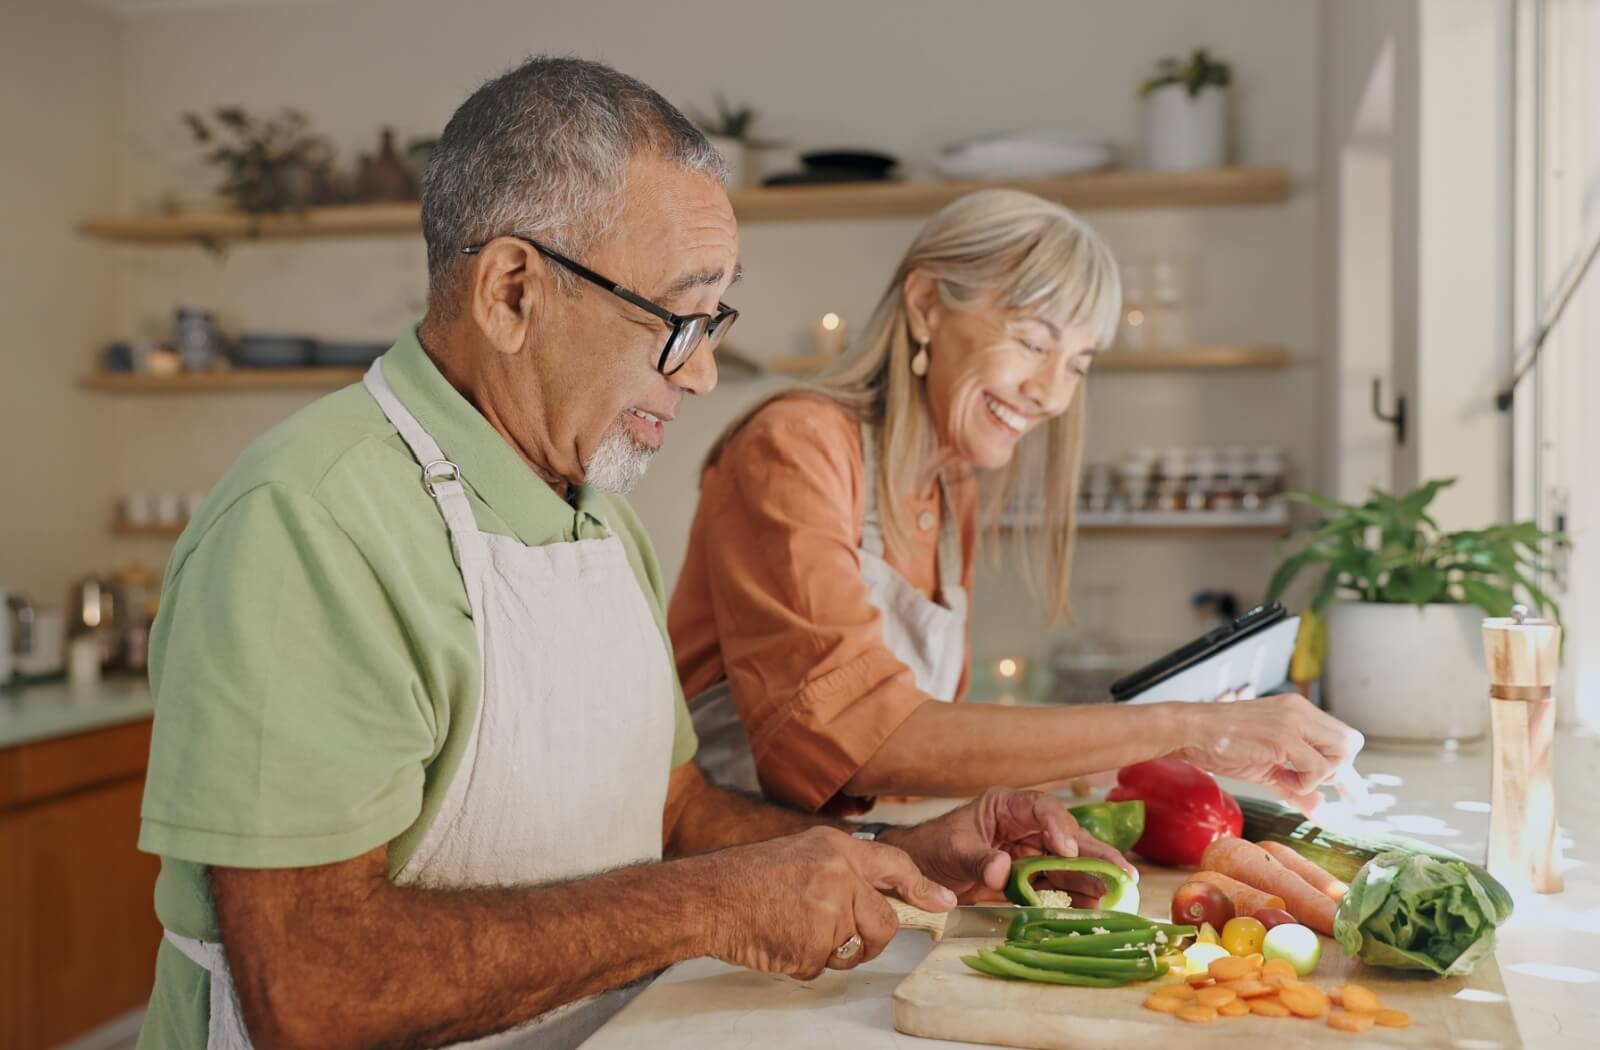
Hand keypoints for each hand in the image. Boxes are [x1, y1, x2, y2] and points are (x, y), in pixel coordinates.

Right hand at [706, 827, 954, 979]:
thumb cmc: (747, 878)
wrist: (709, 896)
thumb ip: (841, 871)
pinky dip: (802, 962)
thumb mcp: (801, 854)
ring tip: (792, 928)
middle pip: (883, 923)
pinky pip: (823, 966)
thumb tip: (875, 898)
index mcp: (836, 848)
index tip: (943, 903)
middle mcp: (839, 875)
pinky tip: (778, 939)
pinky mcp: (813, 944)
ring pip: (852, 949)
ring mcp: (828, 910)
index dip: (921, 887)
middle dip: (869, 940)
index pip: (894, 865)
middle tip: (839, 938)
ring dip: (828, 952)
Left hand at [883, 788, 1137, 904]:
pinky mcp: (1030, 875)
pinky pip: (1057, 883)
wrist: (922, 870)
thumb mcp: (953, 852)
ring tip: (1116, 893)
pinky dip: (1075, 895)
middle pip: (1066, 835)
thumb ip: (978, 860)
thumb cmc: (934, 848)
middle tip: (1122, 872)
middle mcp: (1025, 826)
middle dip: (1094, 853)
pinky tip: (1093, 906)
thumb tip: (1002, 871)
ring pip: (1068, 862)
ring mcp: (1030, 851)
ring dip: (1091, 877)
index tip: (1065, 849)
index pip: (1040, 808)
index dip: (1057, 827)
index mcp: (1006, 807)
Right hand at [1170, 693, 1364, 811]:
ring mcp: (1293, 721)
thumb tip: (1319, 810)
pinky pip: (1316, 768)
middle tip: (1310, 785)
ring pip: (1340, 754)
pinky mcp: (1283, 736)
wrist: (1191, 731)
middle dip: (1338, 772)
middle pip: (1350, 743)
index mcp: (1297, 712)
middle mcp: (1301, 711)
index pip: (1340, 738)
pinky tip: (1281, 780)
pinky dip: (1303, 783)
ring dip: (1319, 777)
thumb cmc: (1222, 745)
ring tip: (1288, 780)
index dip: (1347, 771)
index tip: (1355, 797)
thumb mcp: (1266, 767)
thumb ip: (1295, 787)